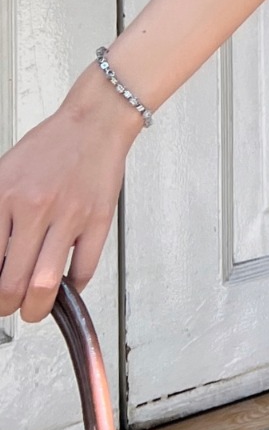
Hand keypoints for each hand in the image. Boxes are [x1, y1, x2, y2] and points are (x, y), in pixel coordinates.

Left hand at [0, 70, 138, 321]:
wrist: (94, 122)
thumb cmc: (50, 147)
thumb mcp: (4, 174)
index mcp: (5, 196)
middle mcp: (34, 208)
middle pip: (11, 283)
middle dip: (8, 307)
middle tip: (9, 306)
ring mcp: (69, 216)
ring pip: (46, 284)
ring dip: (37, 308)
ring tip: (36, 307)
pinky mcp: (98, 220)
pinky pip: (85, 270)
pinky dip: (75, 287)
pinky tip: (68, 283)